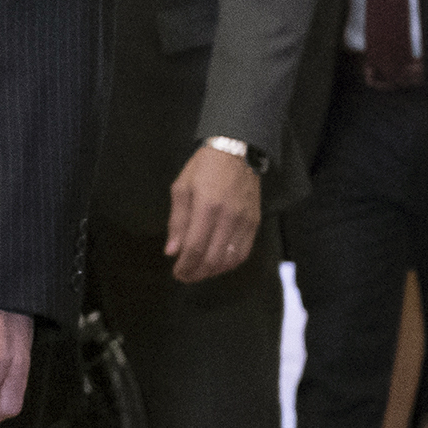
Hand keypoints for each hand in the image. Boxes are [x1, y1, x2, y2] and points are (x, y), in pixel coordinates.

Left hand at [163, 144, 261, 283]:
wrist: (236, 151)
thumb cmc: (203, 167)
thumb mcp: (181, 188)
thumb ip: (177, 222)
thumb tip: (172, 252)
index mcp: (206, 206)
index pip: (195, 248)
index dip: (185, 266)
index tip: (176, 272)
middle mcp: (228, 217)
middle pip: (213, 259)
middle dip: (197, 273)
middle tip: (185, 276)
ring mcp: (244, 221)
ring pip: (230, 260)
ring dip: (213, 271)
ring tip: (199, 272)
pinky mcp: (255, 222)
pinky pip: (244, 252)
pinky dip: (230, 264)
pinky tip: (218, 264)